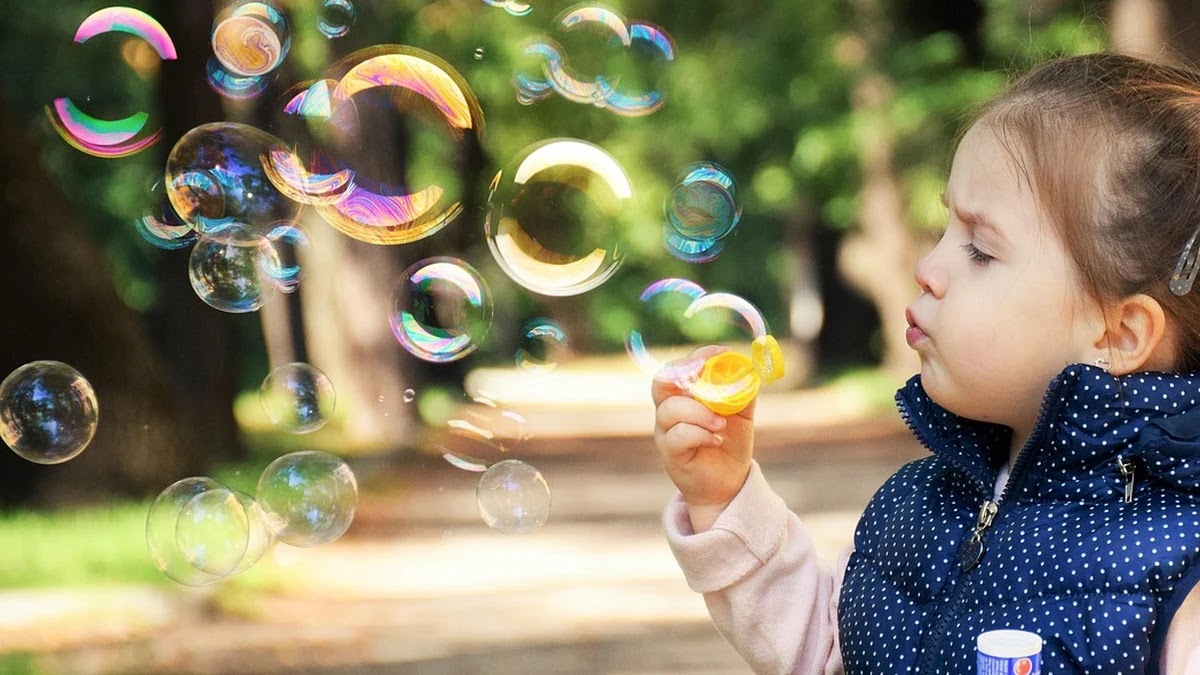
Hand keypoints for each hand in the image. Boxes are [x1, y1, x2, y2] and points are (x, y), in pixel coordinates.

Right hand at [652, 345, 755, 508]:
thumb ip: (743, 390)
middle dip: (684, 374)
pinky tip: (716, 439)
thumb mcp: (742, 413)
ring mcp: (666, 432)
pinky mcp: (670, 454)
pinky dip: (700, 433)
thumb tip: (750, 367)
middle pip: (661, 382)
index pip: (679, 367)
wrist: (728, 482)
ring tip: (721, 423)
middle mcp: (669, 410)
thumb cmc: (730, 442)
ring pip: (670, 410)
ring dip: (699, 412)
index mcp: (684, 395)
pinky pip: (677, 436)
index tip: (722, 353)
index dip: (697, 356)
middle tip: (707, 376)